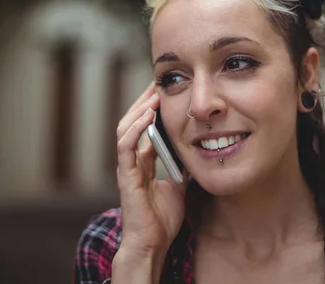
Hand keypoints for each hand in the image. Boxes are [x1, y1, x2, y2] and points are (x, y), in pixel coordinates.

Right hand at [116, 82, 187, 256]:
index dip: (153, 107)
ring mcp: (127, 166)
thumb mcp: (179, 184)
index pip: (144, 126)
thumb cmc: (162, 218)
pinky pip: (126, 145)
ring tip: (153, 93)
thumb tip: (198, 150)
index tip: (166, 90)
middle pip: (133, 120)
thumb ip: (182, 166)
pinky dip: (136, 128)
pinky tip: (147, 115)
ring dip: (139, 108)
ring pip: (126, 127)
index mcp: (143, 160)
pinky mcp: (126, 175)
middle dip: (145, 100)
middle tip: (159, 82)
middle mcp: (132, 159)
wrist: (152, 242)